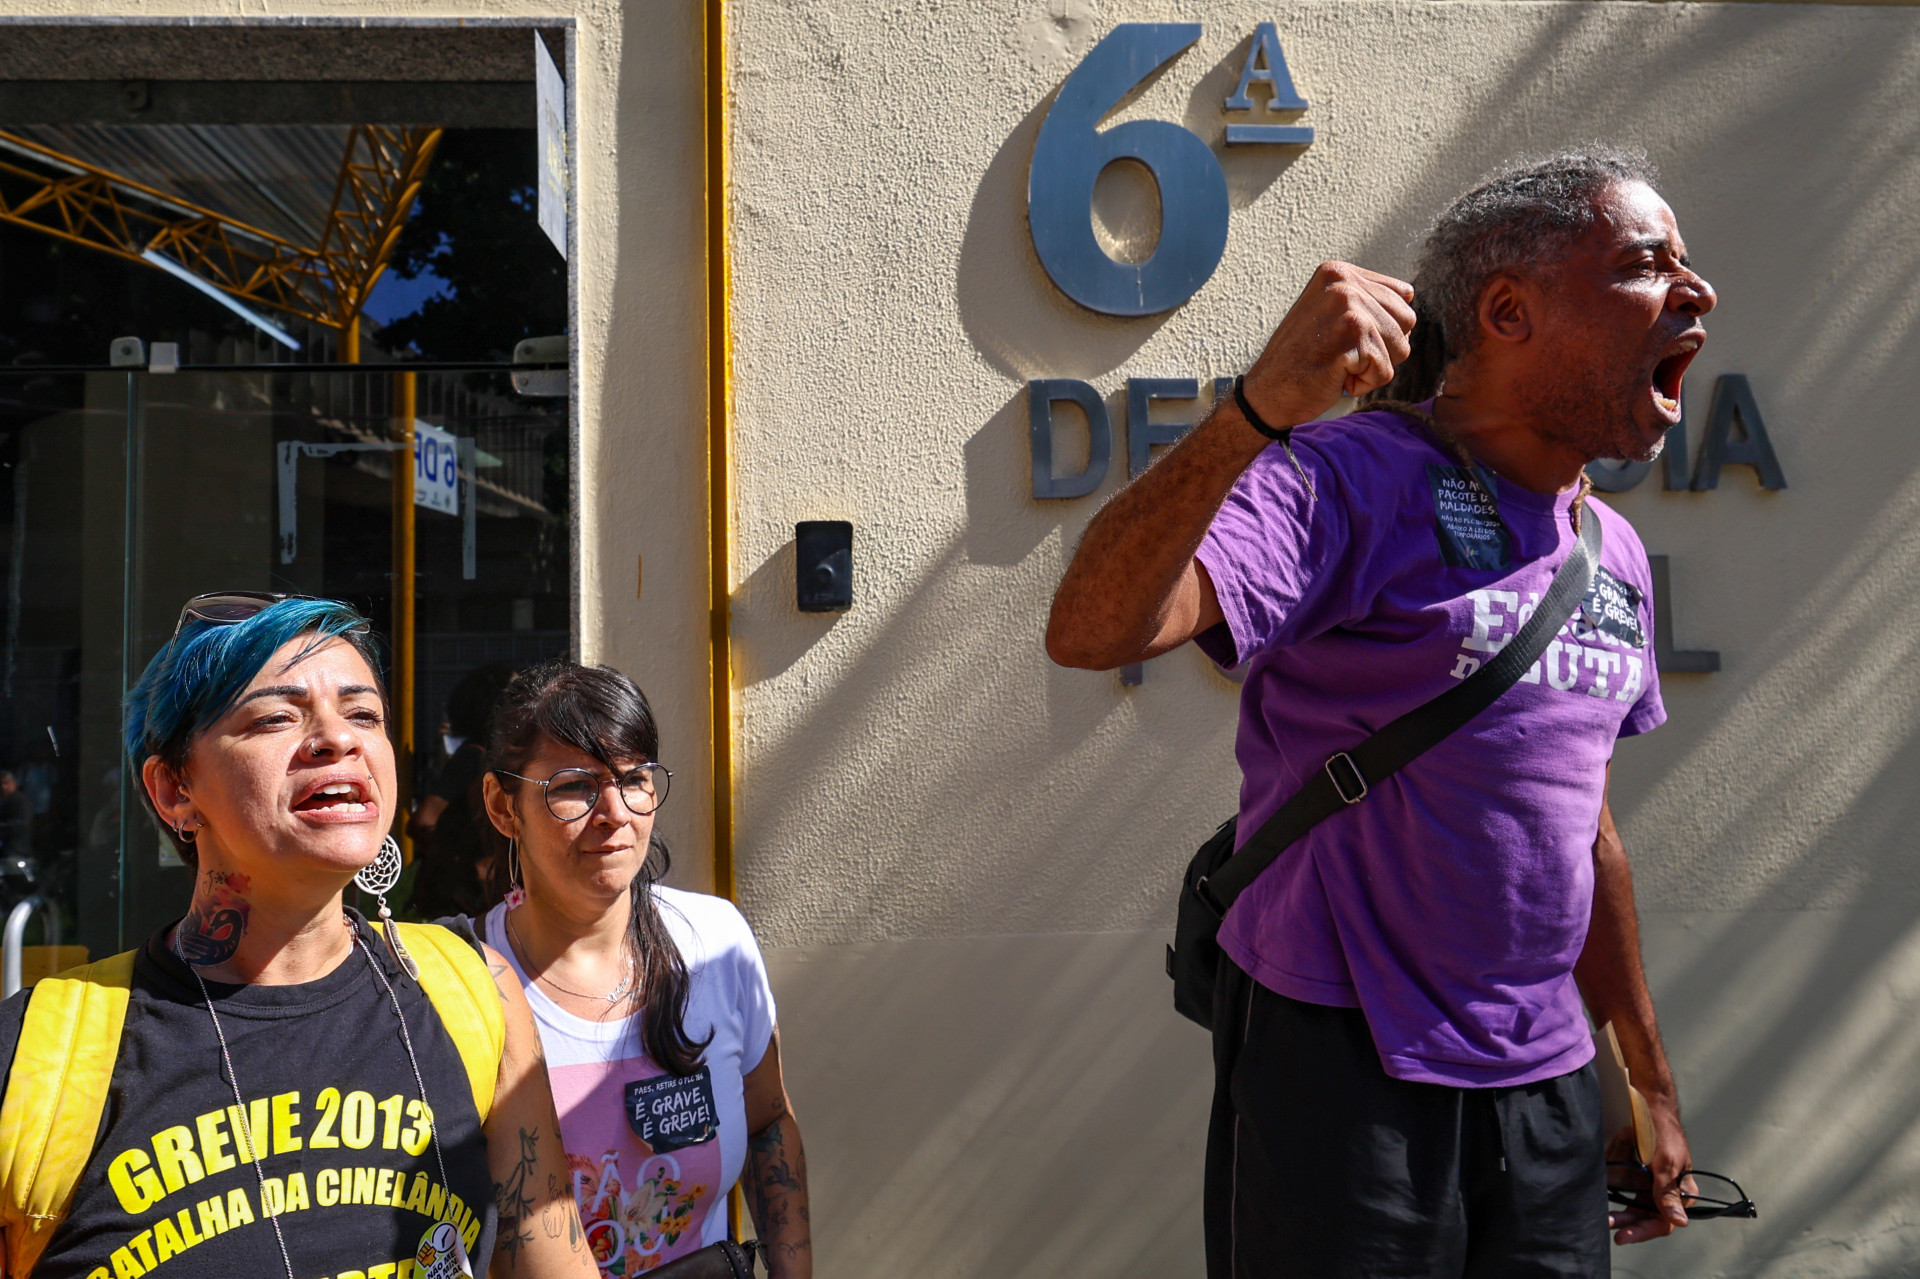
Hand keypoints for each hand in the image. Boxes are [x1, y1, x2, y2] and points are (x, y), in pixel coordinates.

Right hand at [1240, 262, 1416, 428]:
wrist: (1266, 393)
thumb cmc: (1301, 358)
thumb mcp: (1330, 311)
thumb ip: (1365, 297)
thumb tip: (1409, 294)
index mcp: (1339, 272)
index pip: (1403, 297)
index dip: (1382, 328)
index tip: (1343, 336)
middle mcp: (1344, 283)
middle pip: (1407, 321)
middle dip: (1382, 347)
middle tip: (1341, 353)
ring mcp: (1348, 309)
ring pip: (1401, 348)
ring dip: (1373, 367)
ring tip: (1337, 364)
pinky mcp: (1351, 340)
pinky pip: (1385, 372)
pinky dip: (1363, 384)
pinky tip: (1333, 377)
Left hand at [1606, 1101, 1694, 1244]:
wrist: (1648, 1107)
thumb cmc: (1663, 1132)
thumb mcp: (1667, 1162)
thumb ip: (1668, 1192)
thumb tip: (1680, 1222)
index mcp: (1682, 1192)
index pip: (1665, 1222)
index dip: (1645, 1231)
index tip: (1625, 1235)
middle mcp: (1668, 1192)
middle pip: (1648, 1218)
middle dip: (1629, 1224)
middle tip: (1610, 1227)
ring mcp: (1653, 1185)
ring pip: (1636, 1208)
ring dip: (1621, 1214)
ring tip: (1605, 1218)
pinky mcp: (1639, 1177)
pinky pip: (1627, 1193)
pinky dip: (1618, 1198)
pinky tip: (1607, 1202)